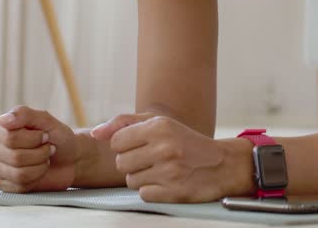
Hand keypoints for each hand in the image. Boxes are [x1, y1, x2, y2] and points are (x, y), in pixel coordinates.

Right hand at [0, 106, 77, 192]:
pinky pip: (20, 185)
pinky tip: (39, 170)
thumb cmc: (56, 137)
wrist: (69, 158)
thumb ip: (25, 114)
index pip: (10, 137)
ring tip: (45, 158)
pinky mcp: (4, 184)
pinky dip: (37, 177)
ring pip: (18, 173)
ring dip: (40, 165)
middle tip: (47, 147)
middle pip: (15, 157)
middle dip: (40, 153)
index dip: (33, 138)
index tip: (44, 135)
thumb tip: (5, 119)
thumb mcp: (45, 120)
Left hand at [92, 113, 237, 202]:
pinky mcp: (174, 192)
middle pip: (121, 163)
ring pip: (130, 180)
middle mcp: (164, 147)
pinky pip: (143, 194)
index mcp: (159, 126)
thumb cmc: (186, 142)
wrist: (222, 164)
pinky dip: (152, 191)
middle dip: (132, 164)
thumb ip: (123, 124)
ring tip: (160, 171)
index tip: (140, 147)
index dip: (125, 147)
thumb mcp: (159, 124)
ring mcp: (169, 171)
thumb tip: (95, 133)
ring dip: (142, 178)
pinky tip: (166, 182)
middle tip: (151, 160)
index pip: (116, 142)